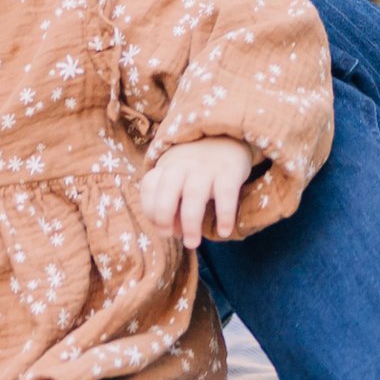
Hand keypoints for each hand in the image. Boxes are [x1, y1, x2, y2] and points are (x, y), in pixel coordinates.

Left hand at [139, 137, 255, 246]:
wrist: (229, 135)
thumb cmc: (198, 166)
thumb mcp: (179, 176)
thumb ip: (171, 201)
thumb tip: (174, 231)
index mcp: (167, 165)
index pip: (149, 186)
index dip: (151, 210)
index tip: (162, 228)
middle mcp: (184, 164)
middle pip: (167, 188)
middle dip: (164, 216)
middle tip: (172, 237)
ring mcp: (207, 166)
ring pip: (194, 194)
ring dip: (191, 223)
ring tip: (193, 244)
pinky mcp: (230, 170)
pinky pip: (225, 194)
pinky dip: (224, 215)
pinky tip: (224, 232)